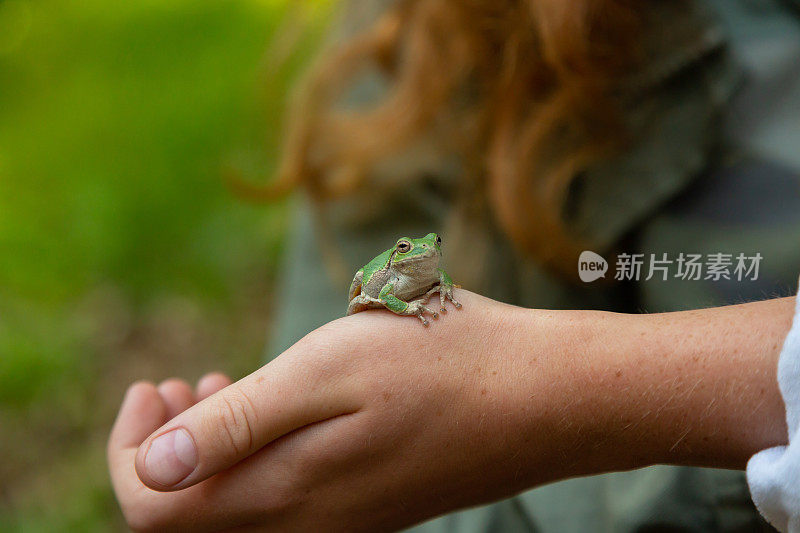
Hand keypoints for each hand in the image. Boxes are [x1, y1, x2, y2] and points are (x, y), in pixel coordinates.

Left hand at [107, 291, 588, 530]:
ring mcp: (343, 522)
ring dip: (212, 448)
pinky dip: (259, 453)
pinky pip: (285, 498)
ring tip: (219, 383)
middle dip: (165, 448)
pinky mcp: (371, 505)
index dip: (129, 452)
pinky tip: (281, 404)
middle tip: (180, 383)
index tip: (152, 385)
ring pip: (238, 507)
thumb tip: (149, 470)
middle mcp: (308, 526)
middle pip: (192, 515)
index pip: (154, 509)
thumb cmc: (441, 365)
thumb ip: (234, 429)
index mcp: (285, 494)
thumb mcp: (328, 370)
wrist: (546, 397)